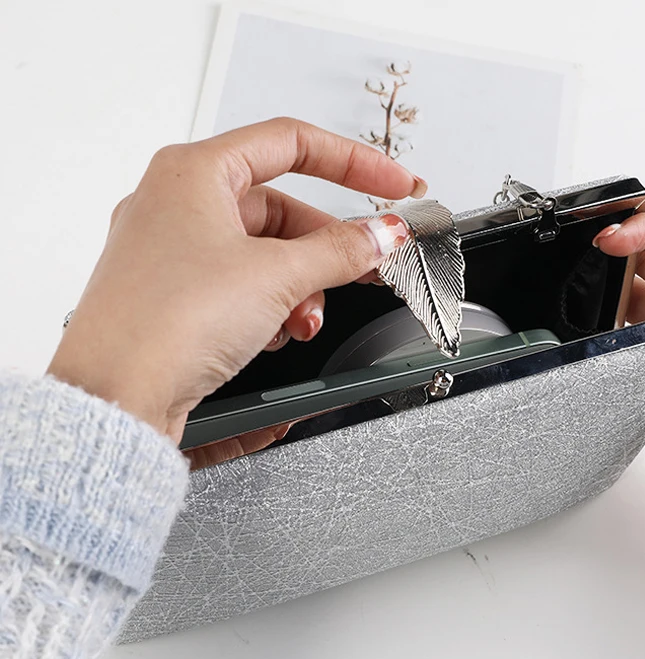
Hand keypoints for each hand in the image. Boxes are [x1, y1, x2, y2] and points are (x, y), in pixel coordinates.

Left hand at [47, 118, 422, 463]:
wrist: (116, 397)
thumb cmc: (165, 323)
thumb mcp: (276, 277)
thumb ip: (341, 251)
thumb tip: (381, 235)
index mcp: (193, 173)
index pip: (293, 143)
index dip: (355, 163)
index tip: (396, 188)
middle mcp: (177, 206)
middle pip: (281, 211)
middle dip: (325, 252)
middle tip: (365, 272)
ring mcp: (172, 252)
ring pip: (262, 255)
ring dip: (298, 289)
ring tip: (303, 322)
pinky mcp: (175, 296)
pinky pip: (240, 286)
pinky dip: (268, 307)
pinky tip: (273, 335)